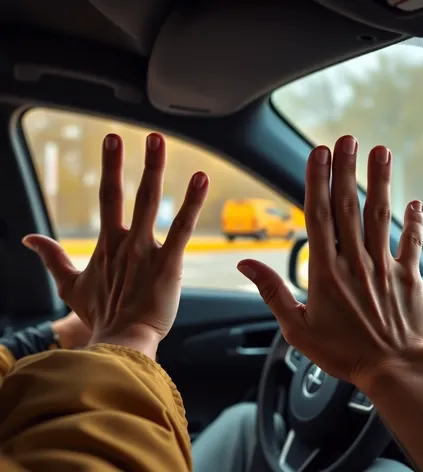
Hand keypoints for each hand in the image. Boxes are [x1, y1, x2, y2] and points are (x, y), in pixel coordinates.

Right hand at [23, 133, 208, 357]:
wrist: (119, 342)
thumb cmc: (99, 314)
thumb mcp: (69, 285)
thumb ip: (51, 258)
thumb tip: (28, 239)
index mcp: (107, 245)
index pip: (107, 198)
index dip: (111, 167)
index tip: (114, 140)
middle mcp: (126, 242)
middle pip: (130, 194)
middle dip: (138, 163)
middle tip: (148, 135)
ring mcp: (146, 251)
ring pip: (152, 203)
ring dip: (157, 171)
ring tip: (163, 143)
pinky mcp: (168, 265)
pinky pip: (182, 229)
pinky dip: (191, 204)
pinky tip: (201, 180)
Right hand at [237, 135, 422, 384]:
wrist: (393, 370)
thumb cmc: (342, 352)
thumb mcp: (295, 328)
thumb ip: (271, 291)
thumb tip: (246, 263)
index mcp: (325, 272)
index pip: (318, 216)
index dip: (317, 181)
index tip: (318, 154)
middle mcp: (354, 262)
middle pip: (348, 206)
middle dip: (346, 170)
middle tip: (347, 139)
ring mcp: (383, 266)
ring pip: (379, 216)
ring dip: (379, 182)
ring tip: (381, 152)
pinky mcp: (407, 276)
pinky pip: (410, 242)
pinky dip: (413, 221)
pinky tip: (415, 201)